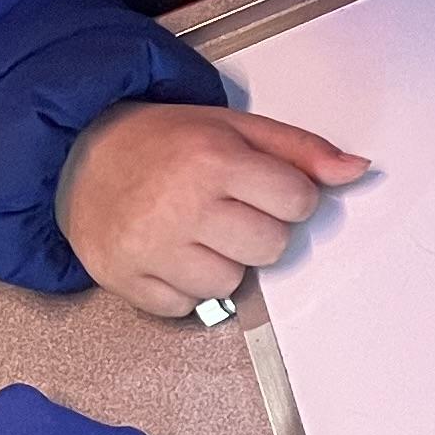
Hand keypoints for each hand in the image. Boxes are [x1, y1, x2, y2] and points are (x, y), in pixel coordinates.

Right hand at [60, 100, 369, 316]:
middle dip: (260, 231)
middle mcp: (179, 206)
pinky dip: (184, 287)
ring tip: (196, 231)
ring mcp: (147, 247)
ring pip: (230, 283)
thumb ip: (301, 150)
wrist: (77, 155)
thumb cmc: (165, 141)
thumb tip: (358, 170)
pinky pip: (185, 306)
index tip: (263, 187)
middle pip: (271, 248)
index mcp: (212, 160)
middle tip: (228, 210)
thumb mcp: (236, 127)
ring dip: (223, 262)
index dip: (290, 196)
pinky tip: (171, 253)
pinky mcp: (121, 278)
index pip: (299, 202)